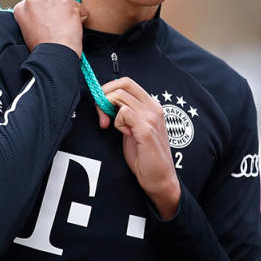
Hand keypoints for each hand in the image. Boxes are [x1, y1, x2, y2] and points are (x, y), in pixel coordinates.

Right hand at [13, 0, 86, 56]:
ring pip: (63, 1)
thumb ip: (34, 17)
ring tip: (65, 29)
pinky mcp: (66, 1)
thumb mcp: (29, 30)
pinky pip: (79, 7)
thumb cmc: (41, 48)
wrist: (52, 53)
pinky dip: (81, 17)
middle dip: (54, 8)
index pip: (35, 1)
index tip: (48, 20)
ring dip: (67, 12)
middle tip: (58, 25)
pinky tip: (74, 29)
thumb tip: (46, 16)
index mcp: (22, 7)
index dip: (44, 11)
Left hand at [98, 77, 180, 218]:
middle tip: (101, 115)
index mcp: (151, 105)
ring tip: (110, 126)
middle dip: (104, 96)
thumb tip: (106, 101)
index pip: (126, 82)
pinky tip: (123, 133)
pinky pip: (123, 112)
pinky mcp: (146, 130)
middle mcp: (153, 108)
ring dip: (108, 110)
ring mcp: (151, 118)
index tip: (101, 105)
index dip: (108, 89)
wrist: (160, 178)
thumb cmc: (145, 156)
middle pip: (122, 84)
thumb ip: (124, 114)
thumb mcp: (133, 128)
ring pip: (120, 96)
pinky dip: (117, 122)